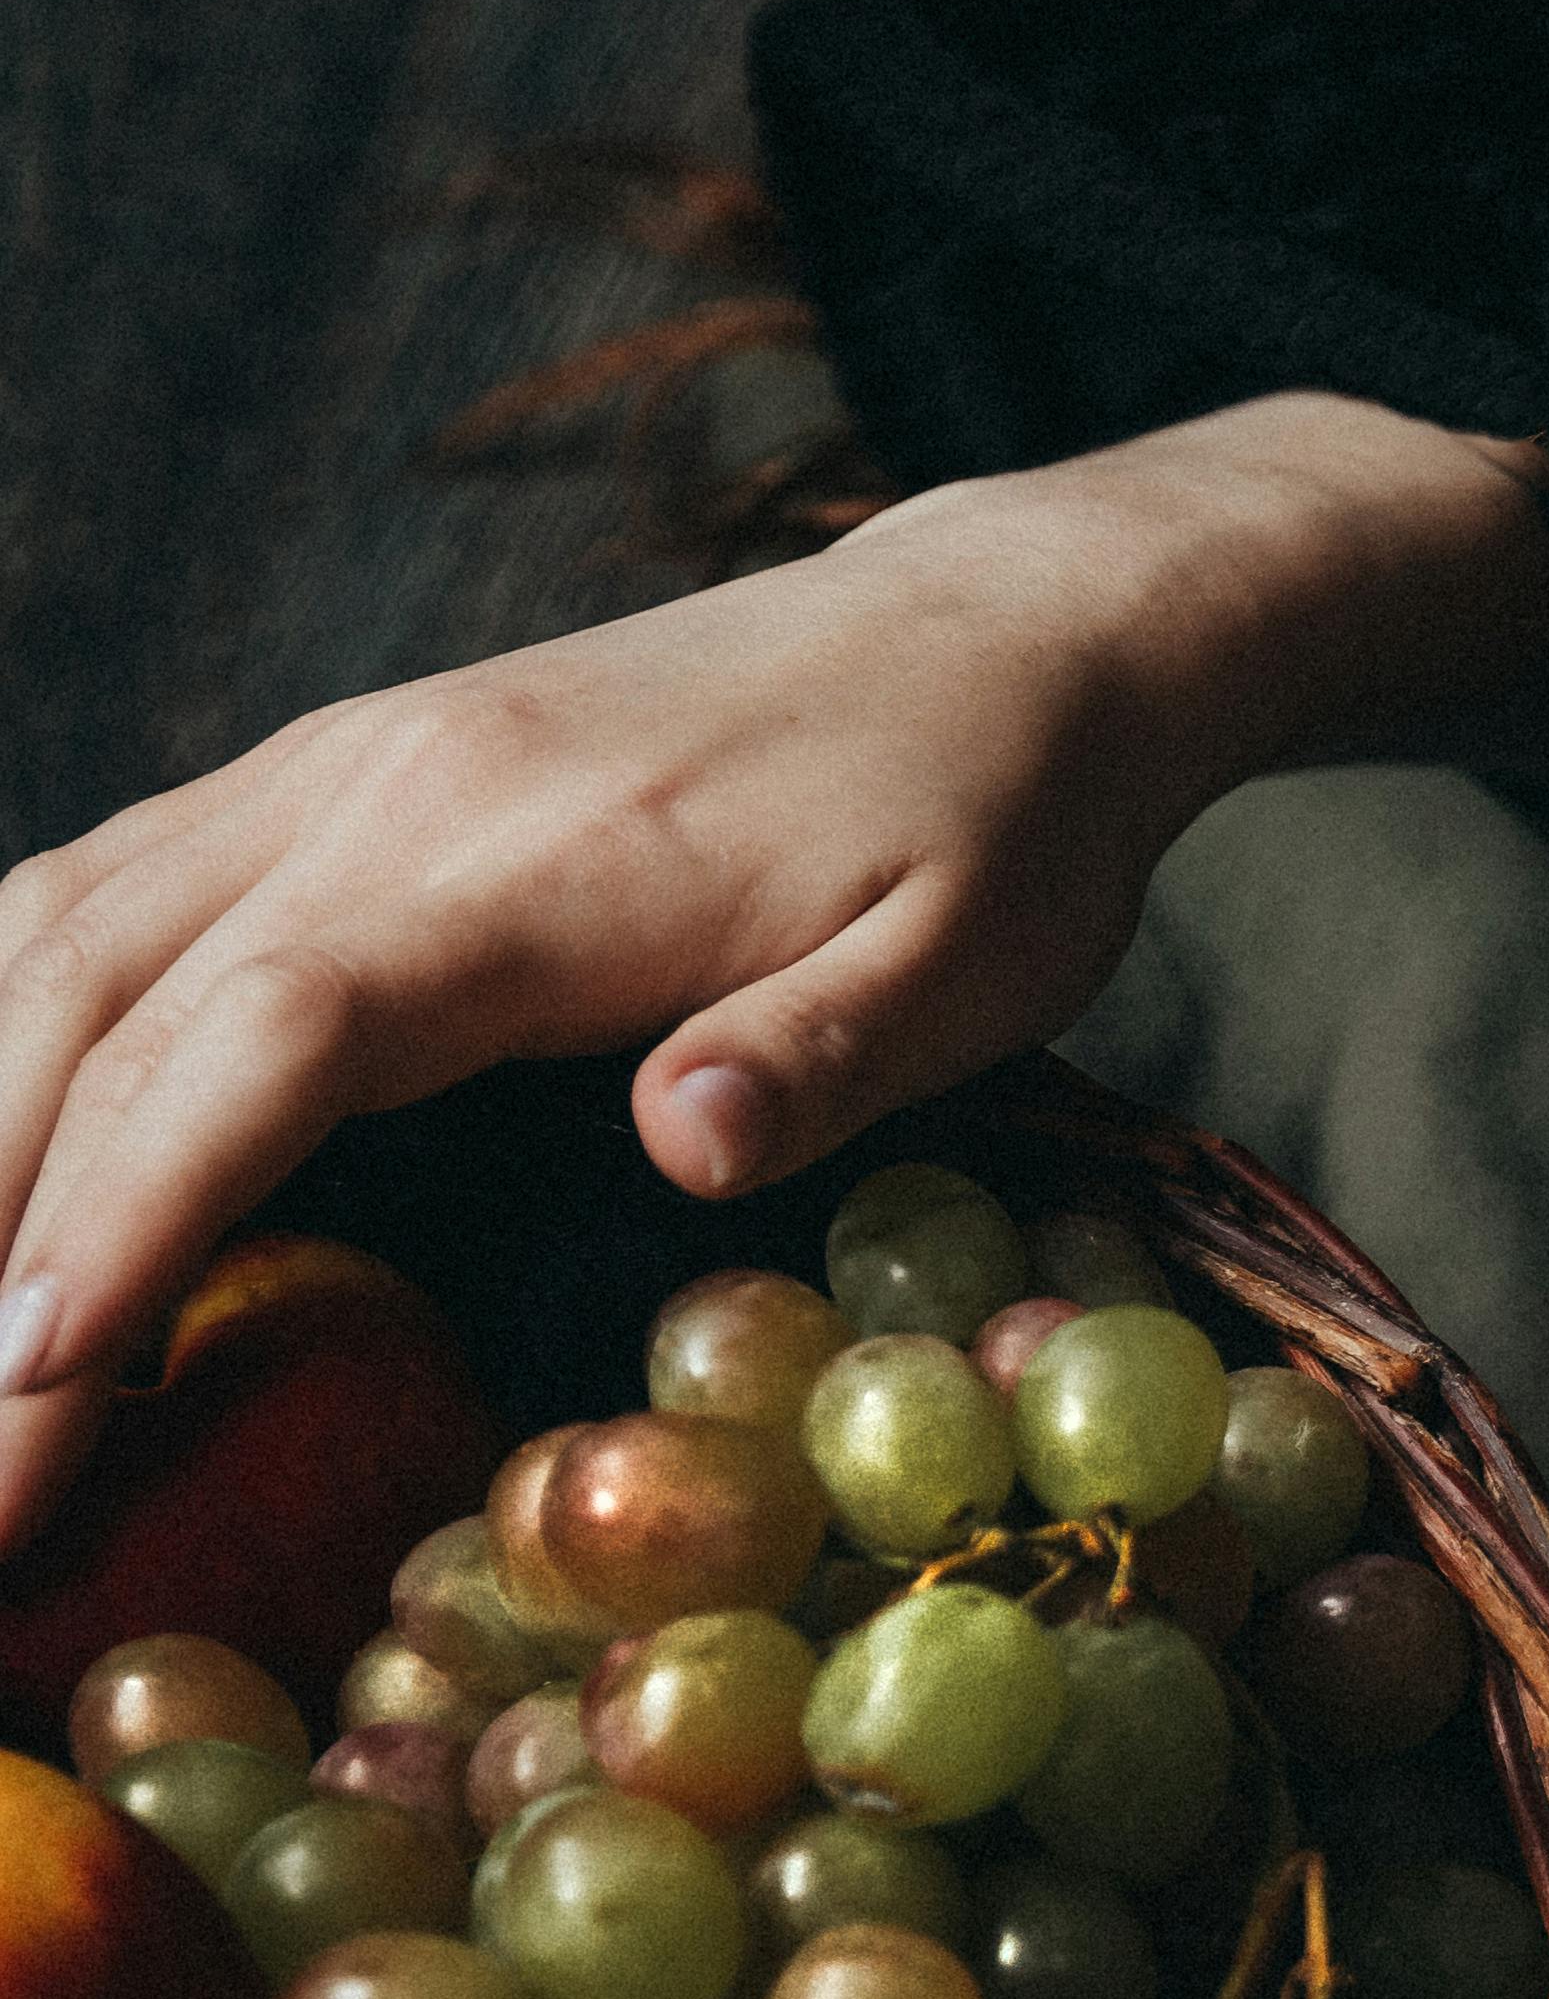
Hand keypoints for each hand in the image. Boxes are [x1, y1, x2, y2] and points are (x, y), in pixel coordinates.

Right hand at [0, 393, 1548, 1550]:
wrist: (1001, 633)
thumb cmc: (994, 823)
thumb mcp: (973, 962)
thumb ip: (819, 1059)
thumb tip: (683, 1145)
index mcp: (525, 864)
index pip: (265, 1037)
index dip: (132, 1199)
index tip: (33, 1366)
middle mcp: (375, 796)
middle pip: (99, 1004)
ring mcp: (331, 775)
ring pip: (52, 937)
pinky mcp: (328, 780)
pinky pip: (98, 893)